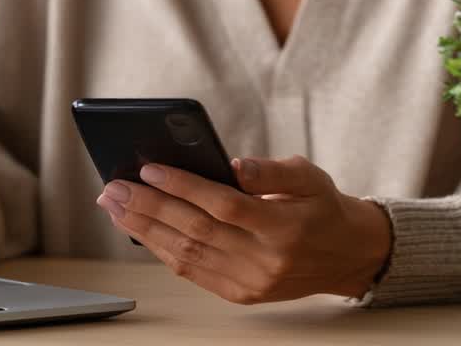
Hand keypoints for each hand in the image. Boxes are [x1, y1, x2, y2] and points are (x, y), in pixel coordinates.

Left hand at [95, 155, 391, 303]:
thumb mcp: (310, 176)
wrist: (347, 255)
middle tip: (113, 188)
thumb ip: (271, 171)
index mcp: (285, 227)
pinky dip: (162, 250)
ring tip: (115, 206)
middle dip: (149, 208)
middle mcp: (265, 260)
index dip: (184, 187)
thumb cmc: (323, 207)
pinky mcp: (241, 294)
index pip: (224, 205)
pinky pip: (193, 272)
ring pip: (187, 255)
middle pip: (196, 231)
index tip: (149, 169)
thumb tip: (233, 166)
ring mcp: (251, 281)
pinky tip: (140, 231)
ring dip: (144, 230)